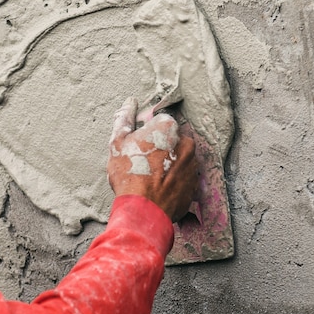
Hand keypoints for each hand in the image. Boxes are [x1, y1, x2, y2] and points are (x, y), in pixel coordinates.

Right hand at [107, 97, 197, 221]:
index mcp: (169, 127)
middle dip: (160, 148)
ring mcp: (193, 164)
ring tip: (151, 178)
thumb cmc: (130, 174)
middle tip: (144, 163)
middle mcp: (186, 143)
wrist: (144, 210)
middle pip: (171, 140)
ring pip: (178, 159)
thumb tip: (130, 102)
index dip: (147, 134)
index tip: (138, 146)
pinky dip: (174, 182)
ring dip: (168, 165)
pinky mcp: (194, 185)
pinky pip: (183, 178)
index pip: (159, 123)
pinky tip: (159, 189)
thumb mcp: (118, 142)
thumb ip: (124, 118)